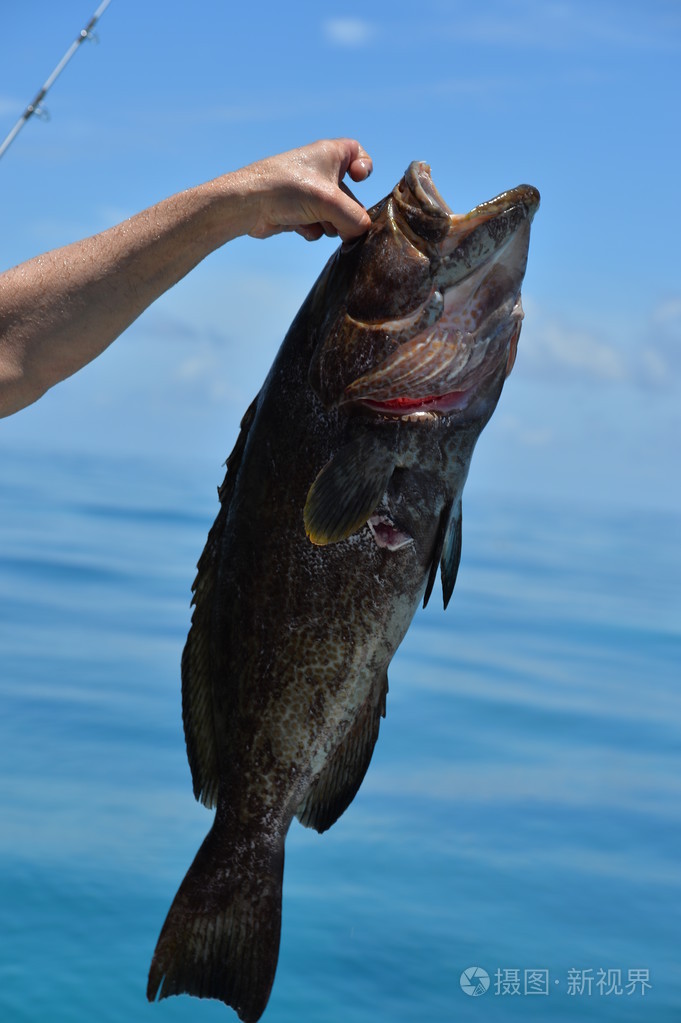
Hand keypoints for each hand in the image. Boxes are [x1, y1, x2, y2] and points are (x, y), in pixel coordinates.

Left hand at [245, 139, 372, 242]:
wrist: (247, 206)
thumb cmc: (286, 190)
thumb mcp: (329, 202)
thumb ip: (354, 218)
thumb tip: (361, 233)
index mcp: (330, 154)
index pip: (357, 153)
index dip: (364, 166)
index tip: (358, 179)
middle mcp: (320, 171)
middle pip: (349, 196)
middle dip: (346, 213)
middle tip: (340, 223)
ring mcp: (308, 193)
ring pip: (335, 214)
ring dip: (330, 225)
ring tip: (317, 223)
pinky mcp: (297, 212)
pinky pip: (318, 224)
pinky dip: (313, 229)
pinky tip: (300, 227)